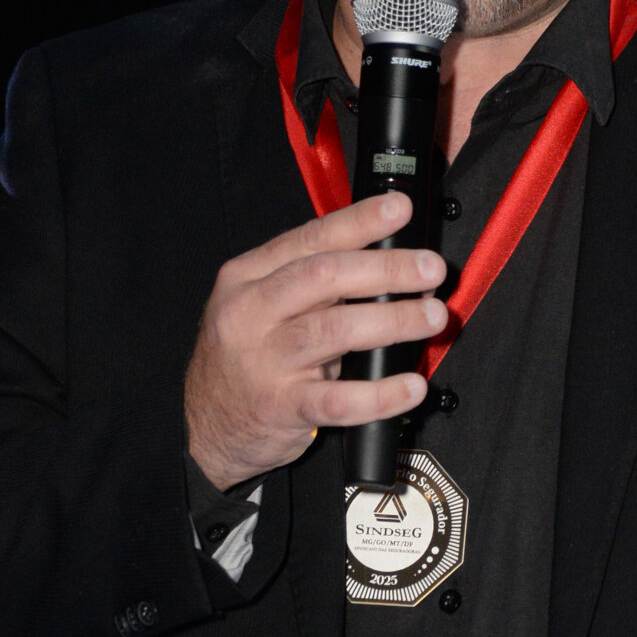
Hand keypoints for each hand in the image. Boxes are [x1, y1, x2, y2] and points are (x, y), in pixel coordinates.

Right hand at [184, 194, 447, 485]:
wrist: (204, 426)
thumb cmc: (245, 358)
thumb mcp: (259, 305)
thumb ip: (309, 281)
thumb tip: (387, 258)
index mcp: (247, 278)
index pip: (310, 239)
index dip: (360, 222)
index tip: (401, 210)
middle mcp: (250, 314)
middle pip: (325, 277)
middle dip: (387, 268)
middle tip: (430, 269)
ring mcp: (263, 362)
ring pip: (334, 330)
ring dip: (393, 320)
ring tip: (432, 316)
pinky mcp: (280, 407)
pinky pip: (337, 400)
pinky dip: (380, 393)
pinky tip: (411, 387)